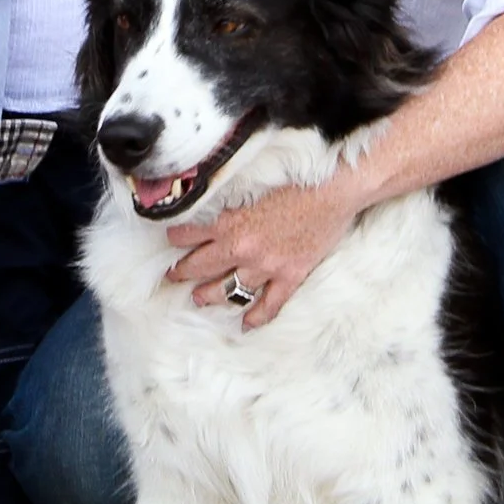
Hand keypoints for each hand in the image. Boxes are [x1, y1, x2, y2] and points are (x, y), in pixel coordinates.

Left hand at [165, 174, 363, 329]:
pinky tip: (246, 325)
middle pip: (203, 267)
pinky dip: (257, 317)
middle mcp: (243, 249)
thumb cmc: (295, 178)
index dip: (176, 239)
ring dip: (211, 296)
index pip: (190, 235)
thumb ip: (230, 201)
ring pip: (229, 290)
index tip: (170, 242)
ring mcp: (266, 266)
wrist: (333, 188)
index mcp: (230, 223)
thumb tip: (212, 206)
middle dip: (184, 271)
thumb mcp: (251, 184)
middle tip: (174, 276)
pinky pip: (269, 305)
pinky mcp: (290, 276)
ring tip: (198, 299)